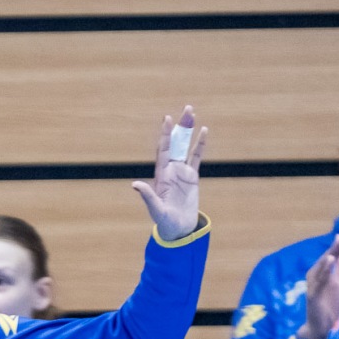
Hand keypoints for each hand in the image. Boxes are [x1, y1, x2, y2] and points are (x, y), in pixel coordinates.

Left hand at [132, 105, 207, 241]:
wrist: (178, 230)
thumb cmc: (165, 222)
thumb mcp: (155, 209)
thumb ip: (147, 196)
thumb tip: (135, 185)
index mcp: (161, 175)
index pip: (163, 150)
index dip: (165, 135)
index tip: (167, 119)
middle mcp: (170, 170)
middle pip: (175, 143)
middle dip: (180, 126)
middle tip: (187, 108)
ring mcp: (181, 172)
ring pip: (185, 146)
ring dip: (188, 131)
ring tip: (192, 113)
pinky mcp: (192, 177)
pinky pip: (196, 157)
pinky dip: (200, 145)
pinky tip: (204, 131)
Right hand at [297, 230, 338, 338]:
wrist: (320, 326)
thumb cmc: (329, 303)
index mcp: (324, 270)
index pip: (335, 253)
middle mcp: (316, 273)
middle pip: (329, 255)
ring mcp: (313, 283)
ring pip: (323, 264)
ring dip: (331, 251)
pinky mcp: (312, 293)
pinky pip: (319, 280)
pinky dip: (324, 269)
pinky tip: (330, 259)